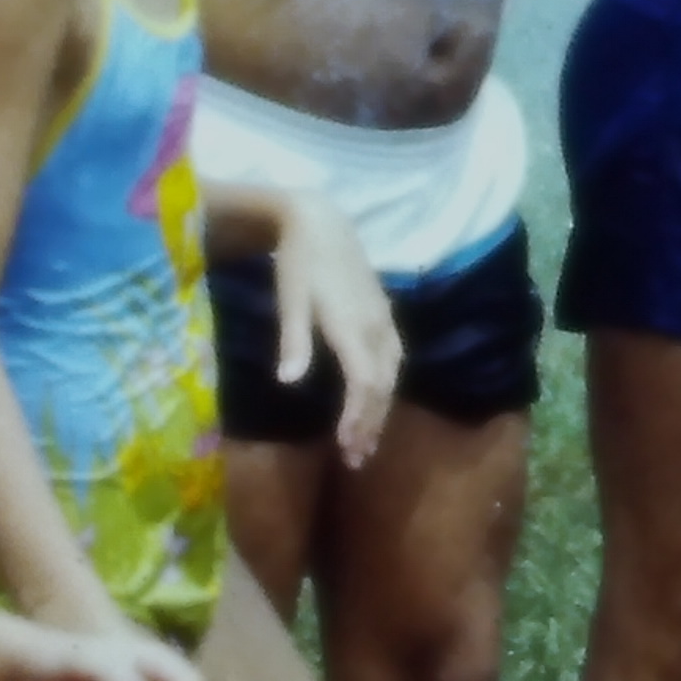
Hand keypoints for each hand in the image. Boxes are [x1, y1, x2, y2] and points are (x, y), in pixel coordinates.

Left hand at [264, 192, 403, 468]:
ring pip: (391, 376)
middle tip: (355, 459)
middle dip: (370, 424)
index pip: (364, 382)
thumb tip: (287, 383)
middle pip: (381, 386)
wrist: (321, 222)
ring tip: (365, 442)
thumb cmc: (299, 262)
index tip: (347, 445)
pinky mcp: (384, 316)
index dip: (359, 416)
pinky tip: (375, 402)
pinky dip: (385, 388)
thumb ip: (293, 341)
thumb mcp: (290, 299)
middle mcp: (375, 327)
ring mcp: (384, 321)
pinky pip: (393, 361)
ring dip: (379, 410)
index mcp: (351, 325)